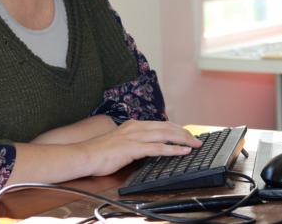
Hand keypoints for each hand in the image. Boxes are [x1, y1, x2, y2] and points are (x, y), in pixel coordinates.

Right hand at [79, 120, 202, 175]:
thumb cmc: (100, 153)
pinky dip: (173, 149)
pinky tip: (183, 152)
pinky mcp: (133, 148)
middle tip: (197, 139)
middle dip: (184, 133)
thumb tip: (147, 147)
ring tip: (195, 144)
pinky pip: (158, 148)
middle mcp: (136, 127)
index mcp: (134, 125)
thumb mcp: (121, 142)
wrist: (84, 155)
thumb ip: (134, 142)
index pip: (161, 124)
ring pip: (165, 135)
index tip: (187, 133)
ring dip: (183, 139)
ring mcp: (135, 137)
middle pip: (167, 127)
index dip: (176, 128)